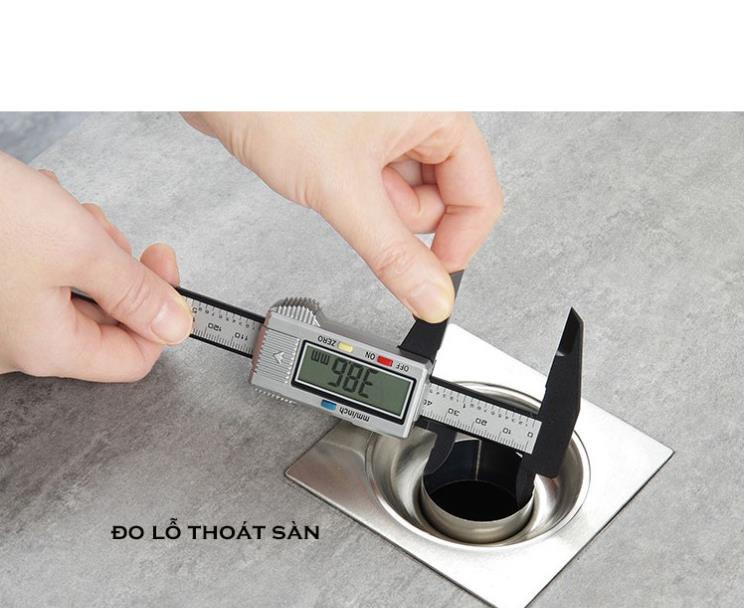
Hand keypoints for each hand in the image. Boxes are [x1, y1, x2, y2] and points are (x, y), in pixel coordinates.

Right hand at [0, 153, 192, 380]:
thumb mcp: (78, 247)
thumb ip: (136, 291)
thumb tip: (176, 324)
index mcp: (49, 347)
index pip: (133, 357)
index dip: (161, 314)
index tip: (164, 267)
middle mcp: (20, 343)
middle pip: (104, 317)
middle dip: (114, 266)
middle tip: (100, 231)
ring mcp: (2, 317)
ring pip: (73, 287)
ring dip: (80, 244)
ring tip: (56, 209)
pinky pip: (38, 272)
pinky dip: (47, 238)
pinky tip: (29, 206)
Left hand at [184, 113, 501, 322]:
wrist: (218, 77)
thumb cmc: (274, 97)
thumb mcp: (344, 190)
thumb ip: (393, 253)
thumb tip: (430, 295)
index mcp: (438, 112)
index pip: (480, 196)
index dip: (456, 246)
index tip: (430, 278)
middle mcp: (418, 117)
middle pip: (441, 200)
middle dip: (397, 216)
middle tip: (360, 199)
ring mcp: (388, 129)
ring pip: (404, 197)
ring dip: (370, 205)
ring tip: (334, 175)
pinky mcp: (359, 140)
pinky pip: (373, 187)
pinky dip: (352, 194)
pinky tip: (325, 173)